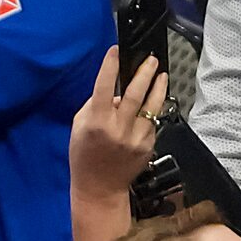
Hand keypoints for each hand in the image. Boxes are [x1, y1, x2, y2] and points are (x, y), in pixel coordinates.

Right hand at [71, 50, 165, 208]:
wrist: (99, 189)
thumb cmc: (84, 157)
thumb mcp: (79, 127)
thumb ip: (95, 106)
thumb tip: (114, 93)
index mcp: (97, 122)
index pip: (105, 87)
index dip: (111, 66)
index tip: (116, 51)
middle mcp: (118, 129)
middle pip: (135, 93)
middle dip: (144, 73)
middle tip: (151, 60)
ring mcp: (135, 139)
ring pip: (151, 107)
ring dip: (158, 88)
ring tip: (161, 76)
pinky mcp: (147, 147)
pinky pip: (152, 123)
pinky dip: (152, 112)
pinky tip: (151, 106)